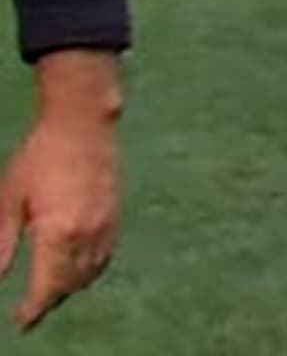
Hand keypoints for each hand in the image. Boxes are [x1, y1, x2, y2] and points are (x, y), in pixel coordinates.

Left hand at [0, 56, 119, 331]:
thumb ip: (2, 242)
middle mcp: (87, 234)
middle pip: (70, 285)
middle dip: (49, 302)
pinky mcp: (116, 216)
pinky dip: (90, 272)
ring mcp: (106, 226)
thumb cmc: (39, 157)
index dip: (33, 309)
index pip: (46, 286)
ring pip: (90, 274)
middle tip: (30, 311)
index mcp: (58, 232)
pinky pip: (105, 258)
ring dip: (70, 289)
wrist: (83, 124)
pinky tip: (77, 270)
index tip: (21, 322)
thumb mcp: (10, 199)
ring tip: (50, 294)